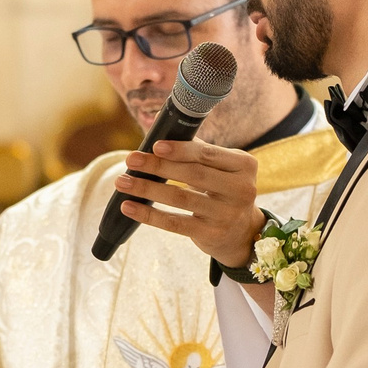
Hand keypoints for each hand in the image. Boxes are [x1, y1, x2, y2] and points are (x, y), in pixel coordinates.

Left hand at [112, 140, 267, 270]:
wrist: (240, 233)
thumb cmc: (223, 190)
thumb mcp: (223, 168)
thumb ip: (198, 151)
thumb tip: (161, 133)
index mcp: (244, 165)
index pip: (208, 154)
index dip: (180, 149)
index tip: (155, 146)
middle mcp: (241, 189)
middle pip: (193, 174)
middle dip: (158, 166)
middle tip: (131, 160)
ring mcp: (226, 214)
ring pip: (180, 197)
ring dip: (147, 188)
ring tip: (123, 182)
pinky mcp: (211, 234)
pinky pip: (174, 223)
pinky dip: (149, 214)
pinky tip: (129, 207)